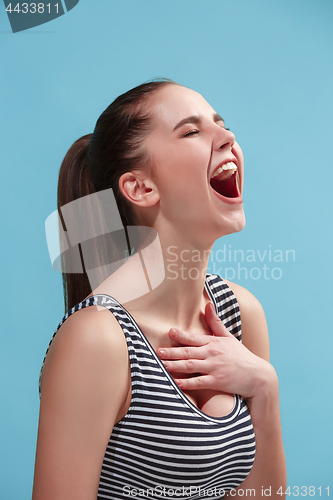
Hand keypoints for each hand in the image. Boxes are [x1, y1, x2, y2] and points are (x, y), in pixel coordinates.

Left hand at [156, 302, 272, 397]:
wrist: (258, 376)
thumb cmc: (241, 356)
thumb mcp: (229, 337)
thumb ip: (216, 322)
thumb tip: (207, 304)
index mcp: (214, 343)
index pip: (194, 338)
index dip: (181, 335)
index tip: (170, 331)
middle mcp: (212, 354)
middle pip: (188, 352)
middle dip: (172, 351)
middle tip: (157, 351)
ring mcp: (215, 368)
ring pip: (191, 366)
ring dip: (175, 365)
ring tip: (162, 365)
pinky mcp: (218, 382)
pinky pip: (200, 383)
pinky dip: (188, 383)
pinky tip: (177, 383)